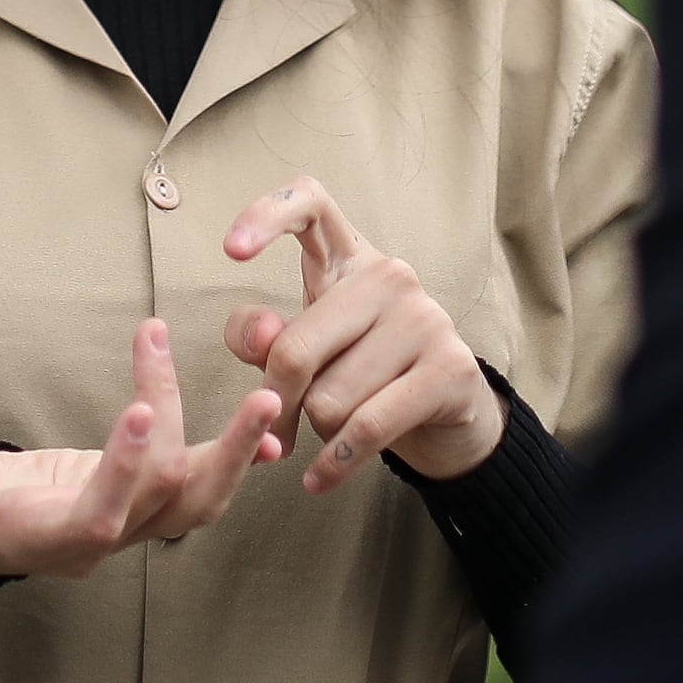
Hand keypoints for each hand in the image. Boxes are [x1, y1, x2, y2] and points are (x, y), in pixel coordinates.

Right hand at [0, 317, 286, 580]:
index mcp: (39, 536)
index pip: (97, 516)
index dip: (124, 469)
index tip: (145, 409)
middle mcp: (91, 540)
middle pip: (168, 506)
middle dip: (217, 451)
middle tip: (260, 398)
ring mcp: (119, 526)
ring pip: (194, 504)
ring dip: (237, 453)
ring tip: (271, 401)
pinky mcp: (133, 504)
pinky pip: (193, 488)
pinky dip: (231, 457)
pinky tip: (265, 423)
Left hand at [225, 178, 505, 491]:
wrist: (447, 414)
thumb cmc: (362, 372)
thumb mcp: (307, 350)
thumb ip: (264, 339)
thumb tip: (261, 336)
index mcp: (349, 258)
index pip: (310, 202)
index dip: (267, 215)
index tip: (232, 251)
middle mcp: (391, 275)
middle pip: (295, 348)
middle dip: (278, 403)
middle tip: (279, 428)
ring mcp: (426, 318)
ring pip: (329, 399)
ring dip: (319, 432)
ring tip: (332, 432)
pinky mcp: (450, 368)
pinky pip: (367, 429)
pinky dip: (334, 465)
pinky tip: (318, 480)